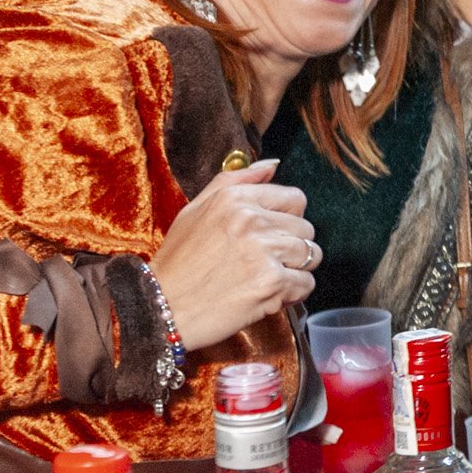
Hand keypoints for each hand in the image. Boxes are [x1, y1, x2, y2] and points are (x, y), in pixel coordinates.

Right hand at [151, 160, 315, 349]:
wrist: (160, 307)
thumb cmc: (178, 261)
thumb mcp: (195, 210)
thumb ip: (235, 180)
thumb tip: (273, 165)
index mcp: (234, 198)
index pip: (295, 198)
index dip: (286, 220)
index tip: (270, 236)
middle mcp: (251, 219)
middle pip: (306, 228)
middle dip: (291, 247)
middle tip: (264, 262)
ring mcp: (264, 251)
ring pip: (311, 255)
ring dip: (295, 270)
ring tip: (265, 278)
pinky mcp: (272, 282)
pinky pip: (306, 284)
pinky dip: (292, 294)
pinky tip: (268, 295)